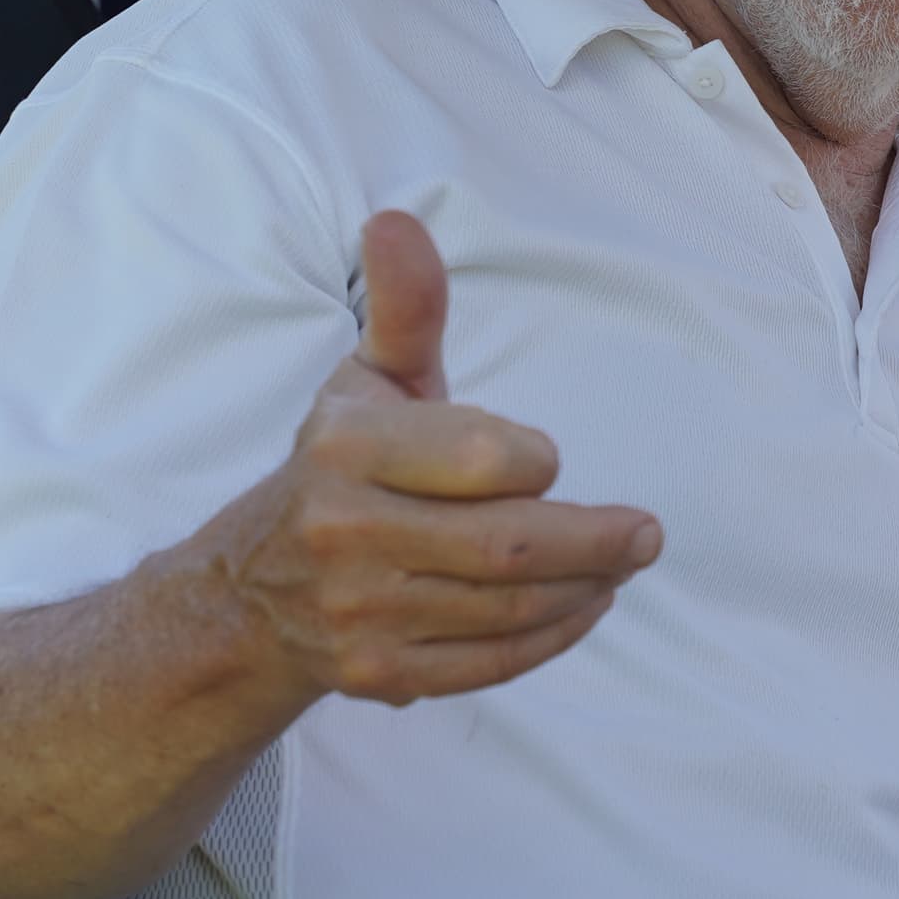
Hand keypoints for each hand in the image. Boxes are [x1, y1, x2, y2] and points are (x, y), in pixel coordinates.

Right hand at [191, 210, 661, 709]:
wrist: (252, 594)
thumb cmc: (340, 467)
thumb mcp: (369, 381)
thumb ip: (407, 310)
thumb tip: (396, 221)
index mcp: (348, 448)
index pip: (485, 458)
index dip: (533, 459)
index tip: (546, 459)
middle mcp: (346, 532)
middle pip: (509, 545)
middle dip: (596, 540)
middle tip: (645, 533)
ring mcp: (361, 614)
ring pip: (509, 608)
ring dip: (586, 589)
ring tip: (620, 565)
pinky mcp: (380, 677)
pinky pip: (491, 665)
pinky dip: (552, 638)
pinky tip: (583, 606)